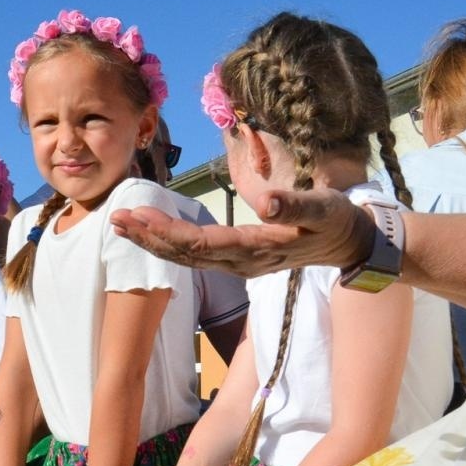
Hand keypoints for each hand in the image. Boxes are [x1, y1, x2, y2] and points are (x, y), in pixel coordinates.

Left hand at [109, 189, 371, 278]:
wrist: (351, 243)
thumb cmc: (336, 220)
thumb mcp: (321, 208)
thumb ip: (293, 205)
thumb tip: (264, 202)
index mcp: (255, 248)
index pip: (200, 243)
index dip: (165, 232)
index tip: (136, 217)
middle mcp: (240, 262)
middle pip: (184, 253)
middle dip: (148, 237)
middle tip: (114, 219)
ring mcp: (239, 263)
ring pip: (187, 256)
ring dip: (153, 241)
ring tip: (122, 226)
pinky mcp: (239, 258)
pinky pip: (197, 254)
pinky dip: (170, 242)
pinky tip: (153, 233)